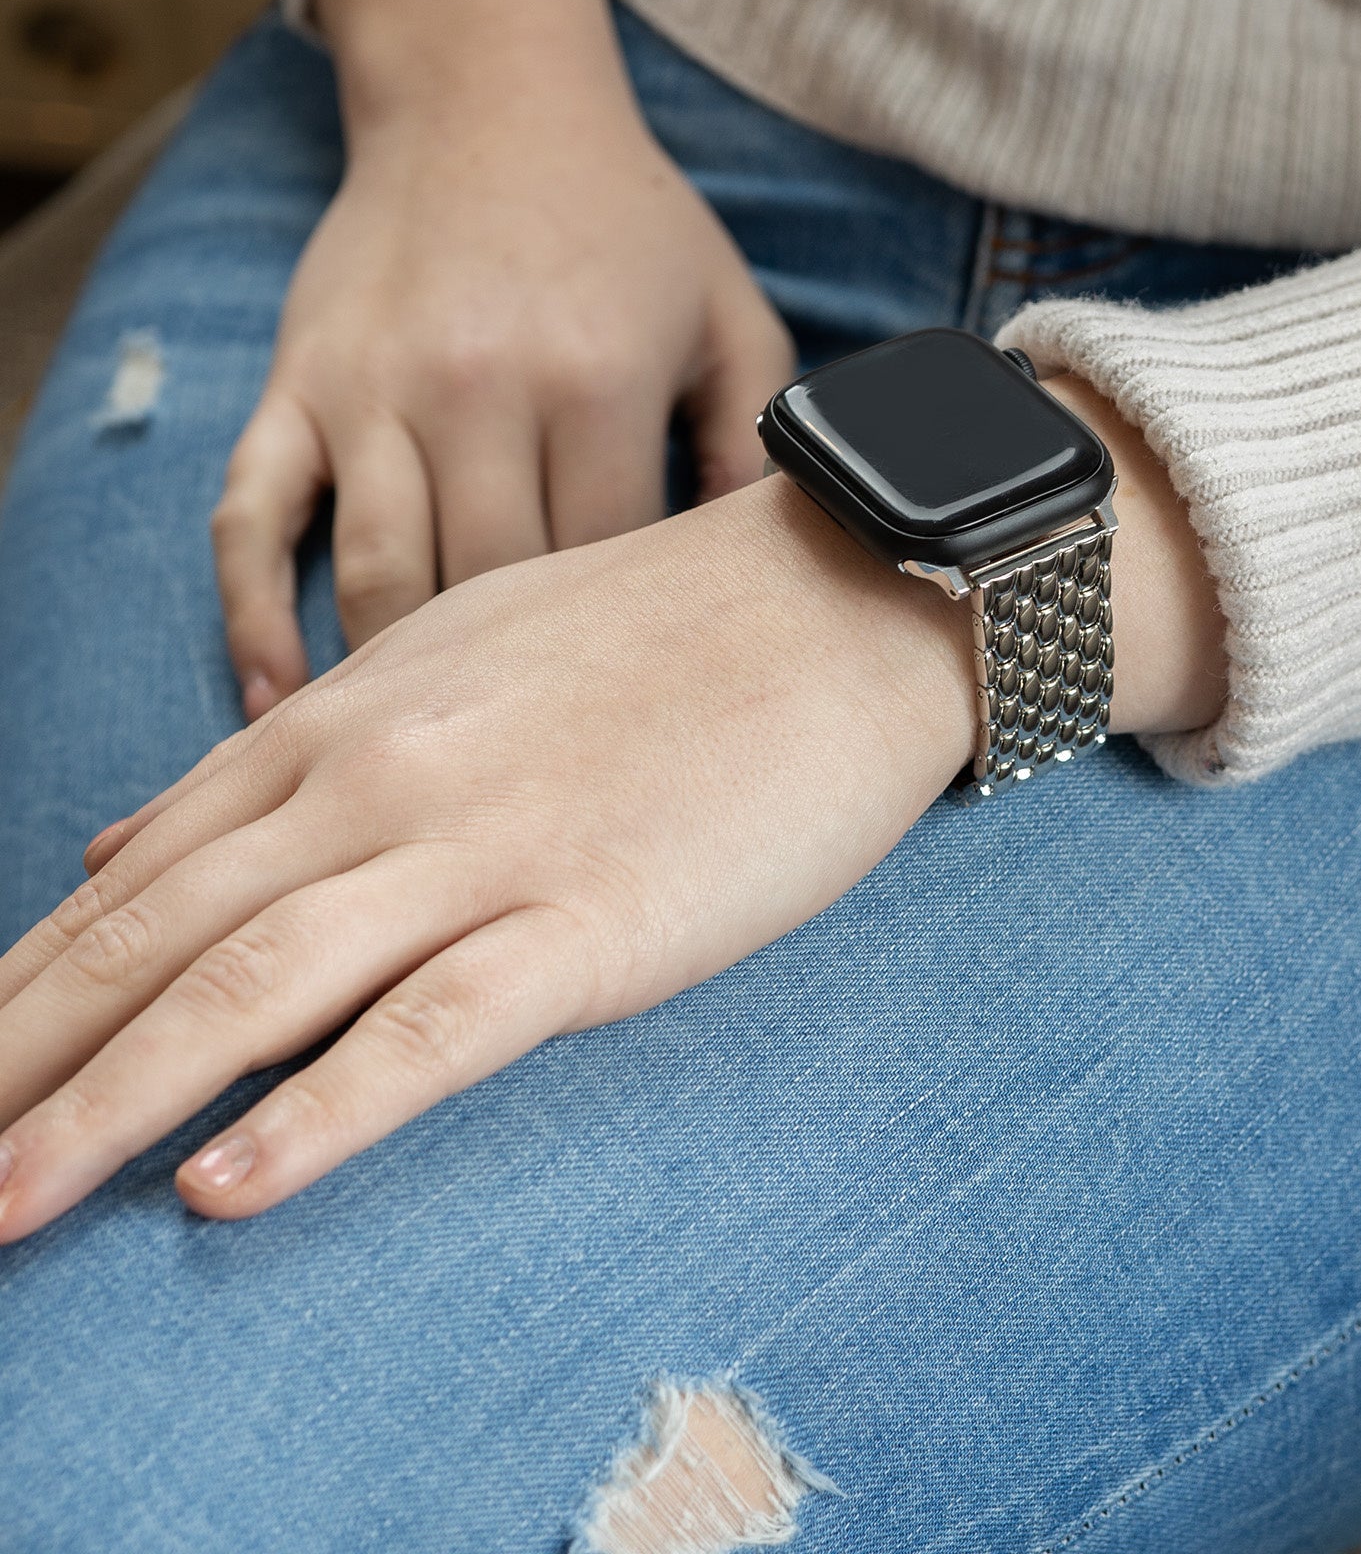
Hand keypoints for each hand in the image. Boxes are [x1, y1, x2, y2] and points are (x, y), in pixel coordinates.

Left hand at [0, 380, 1224, 1238]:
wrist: (834, 596)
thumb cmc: (657, 632)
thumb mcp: (446, 659)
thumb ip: (282, 752)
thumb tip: (122, 841)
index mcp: (344, 720)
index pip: (135, 881)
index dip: (20, 991)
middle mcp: (380, 780)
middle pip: (157, 942)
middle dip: (19, 1063)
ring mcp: (485, 847)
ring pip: (255, 987)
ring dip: (107, 1110)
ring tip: (1, 1207)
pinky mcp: (594, 917)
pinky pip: (434, 1030)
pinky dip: (323, 1116)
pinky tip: (227, 1189)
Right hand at [213, 0, 793, 719]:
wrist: (490, 100)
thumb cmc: (629, 223)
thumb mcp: (730, 317)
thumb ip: (753, 445)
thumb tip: (757, 578)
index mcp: (597, 381)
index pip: (606, 569)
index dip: (620, 649)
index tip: (639, 707)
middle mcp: (478, 389)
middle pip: (489, 593)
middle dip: (514, 687)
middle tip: (539, 765)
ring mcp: (372, 389)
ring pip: (373, 577)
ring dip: (393, 679)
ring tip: (423, 759)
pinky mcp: (295, 383)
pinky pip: (252, 520)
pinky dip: (252, 618)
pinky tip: (277, 701)